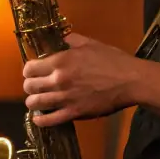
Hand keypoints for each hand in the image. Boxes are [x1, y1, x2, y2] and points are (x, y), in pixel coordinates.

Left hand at [22, 33, 138, 125]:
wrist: (130, 81)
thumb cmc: (112, 60)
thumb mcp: (89, 43)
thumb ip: (70, 40)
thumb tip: (58, 38)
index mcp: (61, 61)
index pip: (30, 68)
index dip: (29, 70)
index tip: (33, 71)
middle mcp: (58, 80)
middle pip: (29, 86)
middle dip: (29, 85)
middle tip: (35, 86)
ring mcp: (65, 98)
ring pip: (35, 104)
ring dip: (33, 102)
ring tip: (37, 101)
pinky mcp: (74, 113)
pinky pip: (50, 120)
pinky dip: (41, 121)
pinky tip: (39, 118)